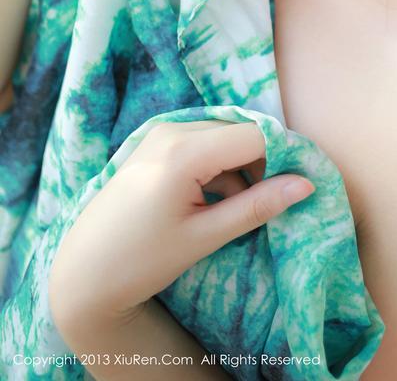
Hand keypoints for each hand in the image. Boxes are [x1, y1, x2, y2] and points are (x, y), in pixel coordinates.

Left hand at [48, 119, 314, 340]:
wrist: (83, 274)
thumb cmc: (142, 260)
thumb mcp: (205, 235)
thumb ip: (258, 206)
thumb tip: (306, 185)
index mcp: (184, 150)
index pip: (255, 136)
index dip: (284, 157)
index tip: (301, 185)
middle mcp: (172, 129)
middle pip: (239, 132)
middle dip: (262, 163)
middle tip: (272, 202)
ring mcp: (159, 133)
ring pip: (222, 137)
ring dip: (239, 167)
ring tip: (235, 210)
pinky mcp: (154, 143)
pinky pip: (201, 142)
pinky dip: (217, 167)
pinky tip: (212, 202)